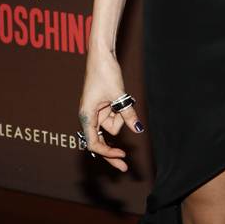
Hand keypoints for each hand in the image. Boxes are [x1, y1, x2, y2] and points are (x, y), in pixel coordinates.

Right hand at [78, 50, 144, 171]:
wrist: (101, 55)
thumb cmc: (105, 73)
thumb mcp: (119, 95)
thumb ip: (127, 113)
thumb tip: (137, 129)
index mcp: (87, 116)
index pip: (94, 143)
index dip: (107, 152)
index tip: (122, 156)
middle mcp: (89, 116)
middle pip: (101, 140)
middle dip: (112, 151)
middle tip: (124, 168)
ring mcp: (96, 111)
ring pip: (112, 124)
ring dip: (120, 115)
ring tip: (121, 96)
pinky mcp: (102, 105)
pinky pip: (114, 115)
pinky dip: (120, 111)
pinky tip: (122, 100)